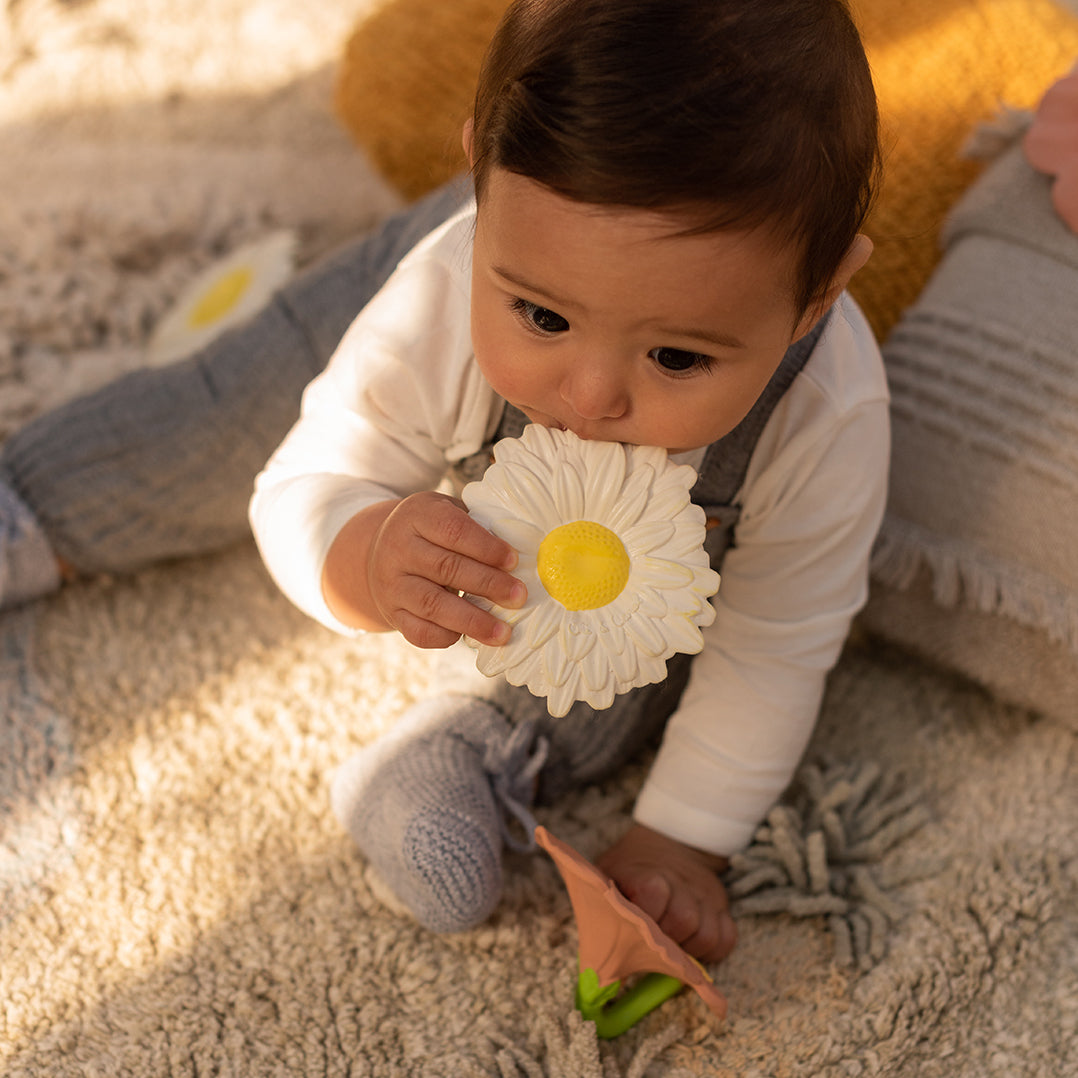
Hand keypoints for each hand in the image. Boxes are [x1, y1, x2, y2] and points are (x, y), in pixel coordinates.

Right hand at [322, 492, 525, 647]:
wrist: (377, 553)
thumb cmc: (430, 531)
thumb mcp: (447, 512)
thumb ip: (478, 527)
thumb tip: (524, 553)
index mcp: (417, 515)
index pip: (453, 530)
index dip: (486, 547)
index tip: (514, 561)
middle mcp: (398, 549)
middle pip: (446, 568)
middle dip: (488, 584)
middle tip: (520, 596)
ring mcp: (391, 584)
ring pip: (433, 604)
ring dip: (473, 620)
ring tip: (503, 632)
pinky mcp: (392, 614)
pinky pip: (419, 631)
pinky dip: (447, 636)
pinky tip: (470, 636)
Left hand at [595, 823, 736, 964]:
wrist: (668, 843)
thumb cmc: (631, 869)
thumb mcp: (608, 876)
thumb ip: (601, 905)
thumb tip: (594, 958)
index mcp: (649, 875)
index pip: (653, 895)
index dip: (644, 919)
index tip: (633, 930)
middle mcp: (682, 883)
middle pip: (683, 921)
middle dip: (666, 941)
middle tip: (652, 943)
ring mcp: (705, 896)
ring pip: (707, 935)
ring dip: (688, 949)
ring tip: (672, 946)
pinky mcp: (722, 907)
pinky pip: (726, 940)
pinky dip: (711, 950)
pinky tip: (692, 945)